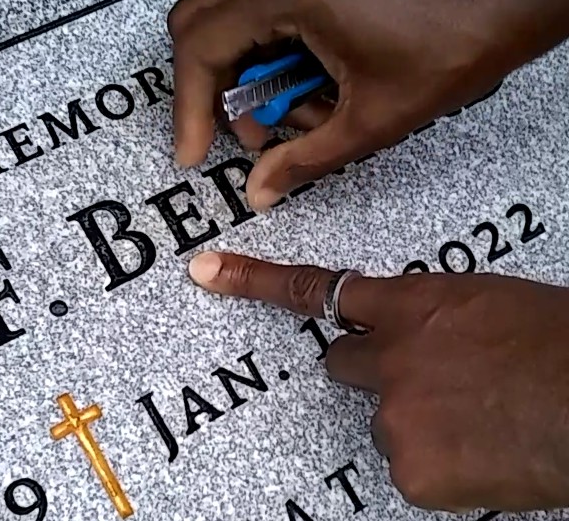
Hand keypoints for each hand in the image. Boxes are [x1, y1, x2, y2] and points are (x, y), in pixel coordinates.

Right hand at [168, 0, 544, 209]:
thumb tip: (258, 191)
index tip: (193, 156)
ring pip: (231, 17)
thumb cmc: (449, 49)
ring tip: (294, 117)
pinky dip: (271, 53)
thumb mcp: (370, 119)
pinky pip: (264, 9)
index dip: (190, 109)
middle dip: (210, 87)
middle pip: (199, 24)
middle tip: (243, 133)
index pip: (201, 48)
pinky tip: (311, 86)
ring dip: (246, 73)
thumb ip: (302, 158)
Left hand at [188, 251, 568, 512]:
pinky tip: (479, 450)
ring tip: (476, 415)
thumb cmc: (555, 341)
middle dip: (375, 367)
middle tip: (434, 378)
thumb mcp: (484, 302)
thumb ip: (430, 315)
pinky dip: (436, 460)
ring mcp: (393, 414)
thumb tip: (420, 336)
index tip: (209, 273)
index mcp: (408, 305)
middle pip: (343, 360)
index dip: (255, 282)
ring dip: (415, 416)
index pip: (315, 291)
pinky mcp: (409, 469)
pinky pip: (407, 463)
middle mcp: (386, 356)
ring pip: (382, 416)